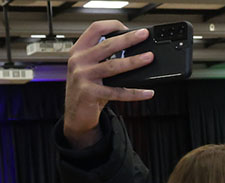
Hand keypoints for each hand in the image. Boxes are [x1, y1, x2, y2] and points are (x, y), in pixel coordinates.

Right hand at [64, 20, 154, 148]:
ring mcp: (83, 76)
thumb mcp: (91, 69)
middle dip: (128, 39)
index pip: (95, 29)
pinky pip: (117, 92)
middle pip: (107, 45)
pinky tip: (148, 92)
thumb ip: (104, 58)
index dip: (112, 26)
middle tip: (144, 35)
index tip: (129, 28)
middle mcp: (79, 61)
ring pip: (113, 66)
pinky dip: (135, 93)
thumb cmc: (88, 89)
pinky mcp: (90, 93)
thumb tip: (133, 51)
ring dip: (134, 61)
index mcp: (79, 50)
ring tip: (149, 58)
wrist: (76, 114)